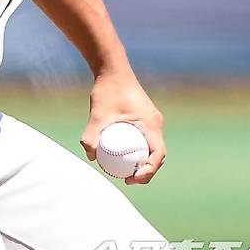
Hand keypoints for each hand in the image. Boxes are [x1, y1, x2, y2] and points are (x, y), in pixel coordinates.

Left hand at [80, 66, 165, 184]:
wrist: (112, 69)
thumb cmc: (108, 90)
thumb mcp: (98, 113)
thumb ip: (92, 135)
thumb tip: (91, 157)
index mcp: (152, 124)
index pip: (158, 154)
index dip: (149, 171)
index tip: (132, 178)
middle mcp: (155, 124)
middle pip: (157, 155)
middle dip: (146, 171)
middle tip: (127, 180)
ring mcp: (151, 121)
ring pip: (151, 148)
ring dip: (142, 161)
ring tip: (123, 173)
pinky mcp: (143, 118)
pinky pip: (143, 139)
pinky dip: (135, 150)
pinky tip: (117, 155)